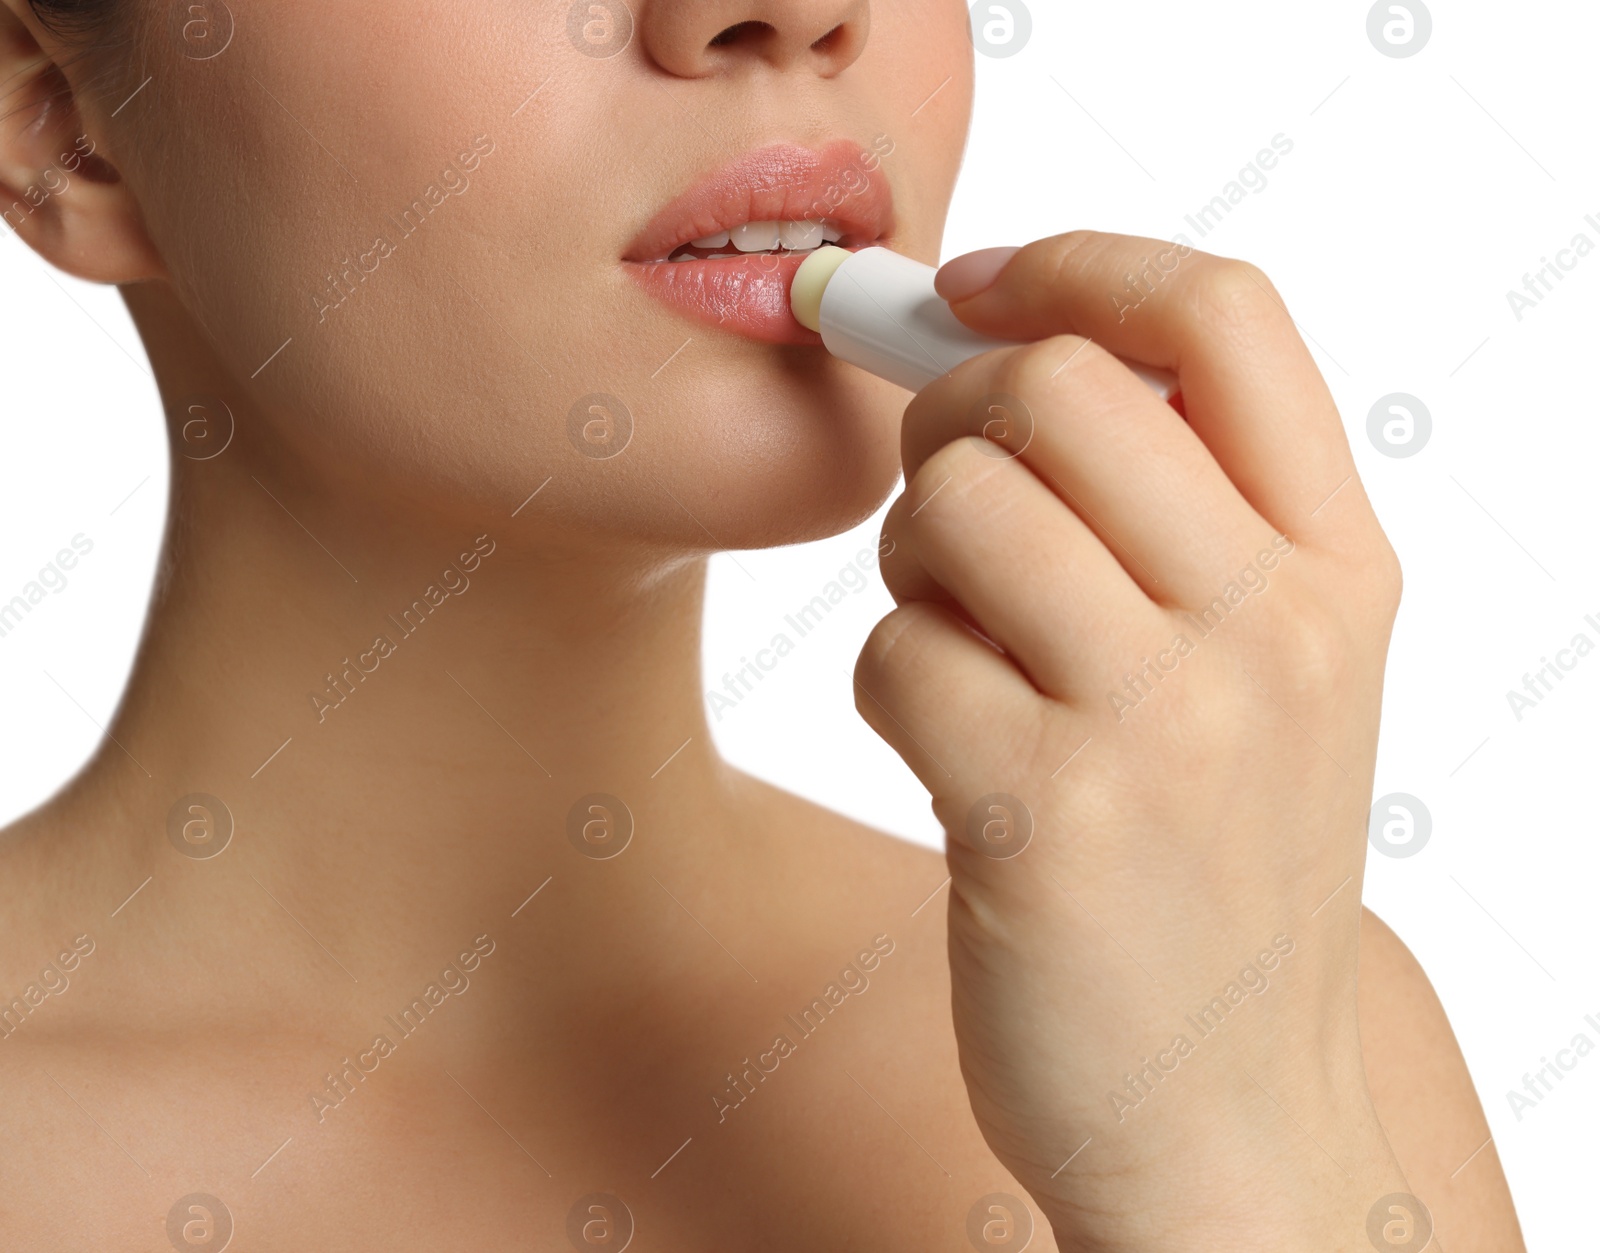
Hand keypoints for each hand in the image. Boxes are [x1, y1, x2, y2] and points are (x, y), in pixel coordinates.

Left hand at [854, 232, 1414, 1249]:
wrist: (1225, 1110)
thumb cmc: (1212, 867)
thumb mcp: (1271, 679)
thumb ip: (1183, 515)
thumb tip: (1011, 347)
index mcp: (1338, 573)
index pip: (1222, 317)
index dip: (1077, 265)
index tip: (979, 288)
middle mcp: (1271, 632)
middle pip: (1052, 389)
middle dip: (953, 420)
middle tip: (947, 502)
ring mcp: (1160, 726)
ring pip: (954, 506)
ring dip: (914, 561)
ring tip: (958, 642)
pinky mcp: (1037, 818)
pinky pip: (892, 648)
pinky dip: (888, 683)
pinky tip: (948, 755)